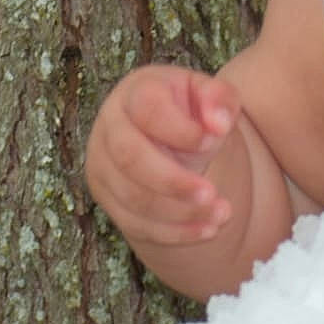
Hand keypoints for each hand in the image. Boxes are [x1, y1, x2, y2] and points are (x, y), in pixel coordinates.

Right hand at [84, 65, 244, 248]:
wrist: (170, 135)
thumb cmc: (192, 110)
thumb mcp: (211, 95)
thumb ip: (219, 100)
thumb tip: (219, 123)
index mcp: (136, 91)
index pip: (148, 109)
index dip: (180, 129)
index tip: (216, 139)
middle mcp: (110, 126)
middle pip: (130, 158)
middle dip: (173, 181)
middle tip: (211, 194)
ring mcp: (102, 164)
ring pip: (132, 198)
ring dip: (179, 213)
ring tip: (222, 213)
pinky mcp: (106, 197)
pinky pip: (134, 224)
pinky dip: (173, 232)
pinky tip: (207, 229)